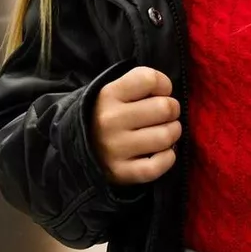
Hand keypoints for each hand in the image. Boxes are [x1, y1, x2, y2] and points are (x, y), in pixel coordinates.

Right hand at [91, 66, 181, 184]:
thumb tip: (170, 92)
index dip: (163, 85)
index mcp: (109, 94)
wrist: (78, 146)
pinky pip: (159, 165)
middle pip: (165, 108)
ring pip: (166, 136)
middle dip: (172, 111)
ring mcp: (114, 148)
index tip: (157, 94)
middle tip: (164, 116)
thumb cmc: (109, 115)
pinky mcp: (120, 172)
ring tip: (163, 133)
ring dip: (172, 134)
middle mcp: (110, 120)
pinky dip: (168, 158)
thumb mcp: (116, 91)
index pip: (150, 79)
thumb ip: (141, 84)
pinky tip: (162, 153)